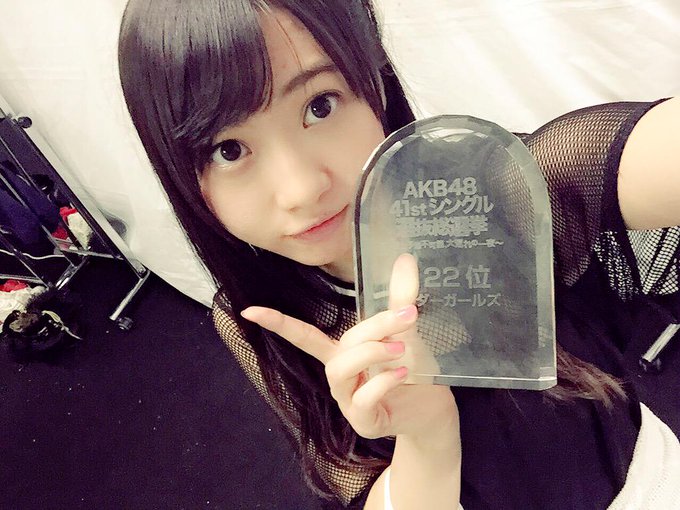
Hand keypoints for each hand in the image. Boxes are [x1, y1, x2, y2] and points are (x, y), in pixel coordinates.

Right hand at [240, 254, 457, 441]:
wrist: (432, 408)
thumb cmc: (408, 367)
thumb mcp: (405, 330)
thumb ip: (400, 297)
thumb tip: (405, 258)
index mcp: (341, 352)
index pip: (303, 335)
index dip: (277, 323)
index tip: (249, 310)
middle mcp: (339, 375)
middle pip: (336, 346)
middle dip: (370, 328)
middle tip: (407, 317)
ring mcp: (347, 400)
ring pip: (340, 371)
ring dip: (370, 353)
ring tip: (400, 348)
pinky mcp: (362, 420)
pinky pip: (362, 398)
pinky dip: (383, 382)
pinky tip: (403, 373)